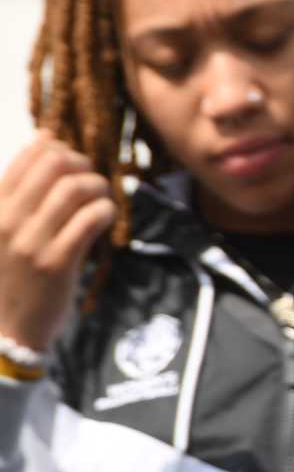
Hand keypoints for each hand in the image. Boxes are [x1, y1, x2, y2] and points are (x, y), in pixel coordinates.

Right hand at [0, 132, 115, 352]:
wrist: (5, 330)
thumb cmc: (8, 276)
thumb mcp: (1, 232)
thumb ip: (19, 196)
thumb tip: (47, 141)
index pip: (28, 157)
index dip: (58, 148)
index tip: (72, 159)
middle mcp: (7, 220)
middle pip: (55, 164)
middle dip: (82, 164)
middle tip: (91, 179)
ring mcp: (31, 241)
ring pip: (75, 188)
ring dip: (98, 187)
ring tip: (101, 199)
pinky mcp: (56, 263)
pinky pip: (90, 219)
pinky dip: (105, 211)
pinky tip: (105, 218)